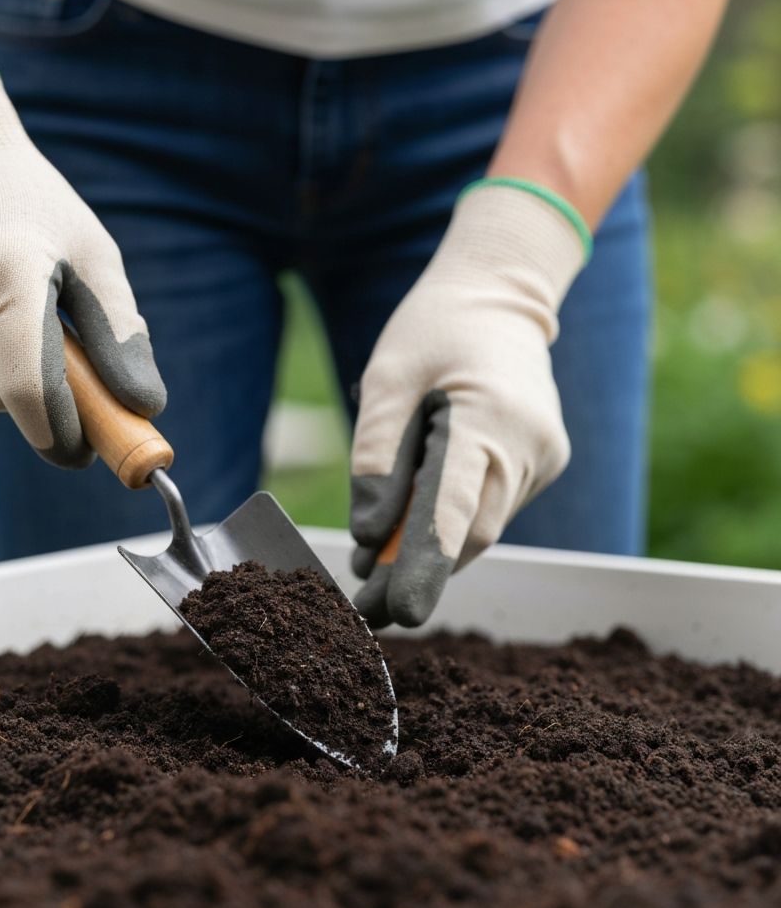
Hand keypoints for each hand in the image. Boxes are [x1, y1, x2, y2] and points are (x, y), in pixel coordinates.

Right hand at [0, 55, 165, 467]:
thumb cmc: (37, 212)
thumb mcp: (95, 259)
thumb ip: (121, 335)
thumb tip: (144, 407)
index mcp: (10, 279)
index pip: (30, 389)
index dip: (60, 432)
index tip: (84, 449)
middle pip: (3, 396)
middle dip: (36, 389)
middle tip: (47, 339)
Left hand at [349, 181, 587, 627]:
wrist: (500, 296)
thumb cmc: (435, 330)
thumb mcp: (388, 378)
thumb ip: (377, 454)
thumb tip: (369, 534)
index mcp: (490, 415)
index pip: (455, 508)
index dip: (424, 566)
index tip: (397, 611)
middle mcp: (529, 446)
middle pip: (472, 532)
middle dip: (418, 574)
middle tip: (365, 608)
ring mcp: (543, 457)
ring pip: (482, 526)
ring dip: (430, 553)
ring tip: (372, 574)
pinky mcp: (542, 462)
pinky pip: (491, 506)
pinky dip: (451, 526)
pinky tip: (408, 534)